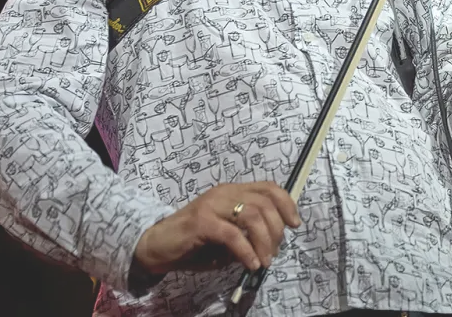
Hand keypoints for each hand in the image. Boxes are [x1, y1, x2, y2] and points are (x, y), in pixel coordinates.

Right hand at [133, 181, 300, 276]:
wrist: (156, 245)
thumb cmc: (193, 242)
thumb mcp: (225, 235)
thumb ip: (246, 234)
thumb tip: (270, 246)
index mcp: (232, 191)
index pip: (268, 187)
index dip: (286, 203)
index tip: (295, 224)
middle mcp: (224, 192)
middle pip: (265, 202)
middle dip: (276, 229)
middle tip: (275, 251)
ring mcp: (212, 204)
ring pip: (252, 215)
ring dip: (264, 240)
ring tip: (265, 260)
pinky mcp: (201, 222)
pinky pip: (232, 234)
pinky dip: (246, 251)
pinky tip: (252, 263)